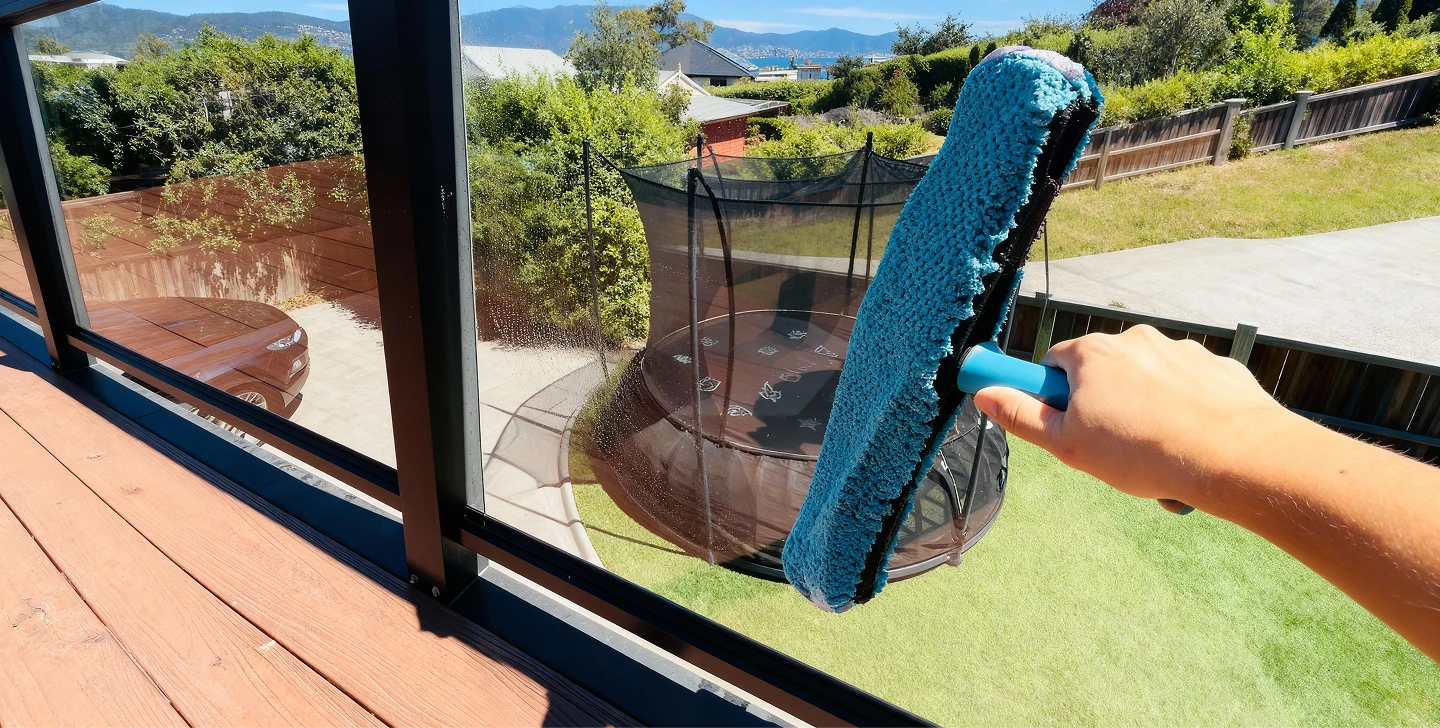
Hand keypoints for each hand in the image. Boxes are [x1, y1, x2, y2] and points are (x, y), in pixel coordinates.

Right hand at [973, 324, 1295, 507]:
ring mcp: (1179, 350)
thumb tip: (985, 394)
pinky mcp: (1216, 368)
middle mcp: (1134, 340)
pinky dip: (1183, 410)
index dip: (1050, 396)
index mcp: (1093, 353)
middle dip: (1100, 406)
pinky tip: (1189, 443)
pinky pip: (1187, 388)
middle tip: (1108, 447)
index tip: (1055, 419)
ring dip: (1143, 411)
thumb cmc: (1144, 452)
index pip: (1052, 364)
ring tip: (1155, 453)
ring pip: (1146, 382)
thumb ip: (1021, 416)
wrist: (1234, 455)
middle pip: (1101, 372)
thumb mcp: (1066, 444)